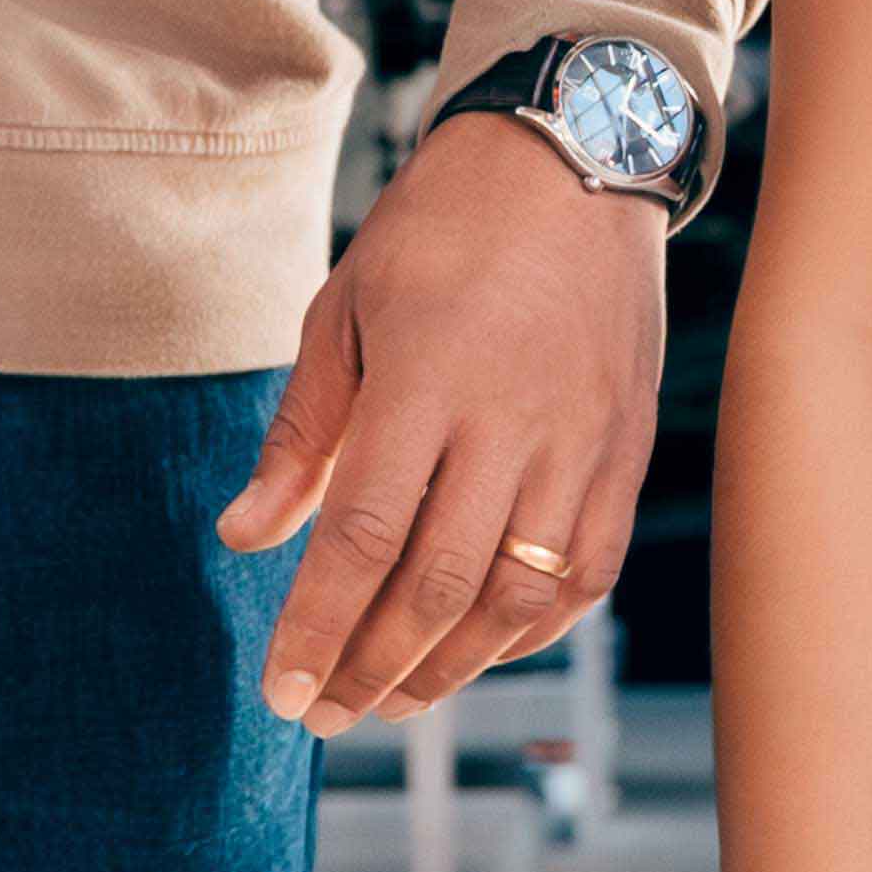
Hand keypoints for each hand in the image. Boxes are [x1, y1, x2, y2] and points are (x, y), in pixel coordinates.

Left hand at [221, 107, 654, 731]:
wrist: (575, 159)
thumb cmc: (441, 231)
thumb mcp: (345, 308)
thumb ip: (300, 433)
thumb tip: (244, 538)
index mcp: (426, 379)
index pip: (362, 537)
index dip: (317, 626)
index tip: (279, 690)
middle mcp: (512, 421)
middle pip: (439, 585)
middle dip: (372, 667)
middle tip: (322, 712)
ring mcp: (581, 442)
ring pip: (517, 598)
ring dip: (448, 667)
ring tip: (390, 700)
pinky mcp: (627, 451)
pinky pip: (584, 575)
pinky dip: (529, 632)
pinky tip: (476, 649)